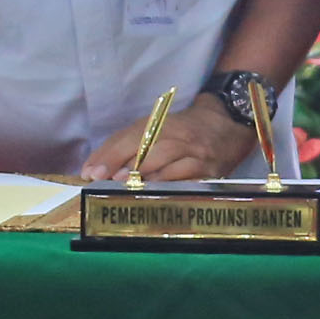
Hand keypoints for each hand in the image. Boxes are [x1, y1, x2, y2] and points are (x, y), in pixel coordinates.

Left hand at [83, 97, 244, 182]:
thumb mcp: (153, 127)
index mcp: (161, 123)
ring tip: (127, 189)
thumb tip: (92, 169)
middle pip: (149, 150)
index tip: (92, 172)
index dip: (111, 155)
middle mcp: (179, 136)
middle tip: (108, 181)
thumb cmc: (182, 130)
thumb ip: (123, 145)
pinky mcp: (210, 172)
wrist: (227, 123)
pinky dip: (169, 189)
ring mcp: (196, 155)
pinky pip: (187, 182)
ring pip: (168, 166)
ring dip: (145, 180)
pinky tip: (155, 195)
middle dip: (126, 168)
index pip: (131, 138)